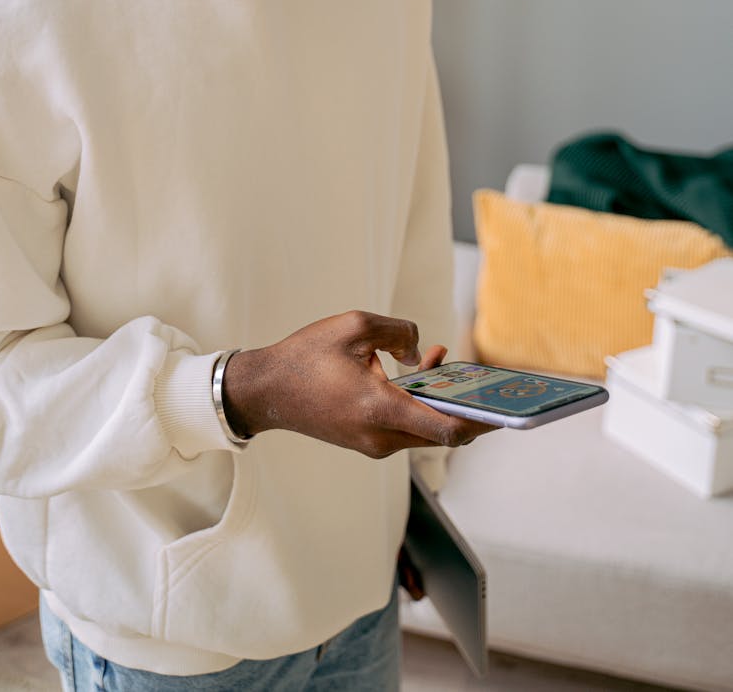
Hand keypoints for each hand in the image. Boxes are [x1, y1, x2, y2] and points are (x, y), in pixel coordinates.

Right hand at [221, 310, 494, 458]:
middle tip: (483, 379)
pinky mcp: (365, 440)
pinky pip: (404, 426)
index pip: (447, 430)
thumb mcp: (354, 325)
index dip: (481, 421)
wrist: (265, 390)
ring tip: (441, 360)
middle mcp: (381, 438)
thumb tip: (421, 351)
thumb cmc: (306, 357)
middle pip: (441, 432)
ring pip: (423, 429)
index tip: (504, 408)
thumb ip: (398, 331)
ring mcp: (372, 444)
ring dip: (437, 399)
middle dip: (465, 405)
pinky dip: (416, 403)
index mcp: (381, 411)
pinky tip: (414, 370)